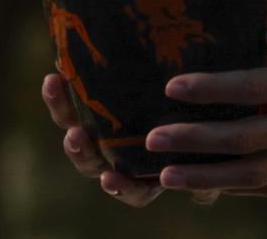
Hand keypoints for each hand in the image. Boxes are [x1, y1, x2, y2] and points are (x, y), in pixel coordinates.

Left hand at [40, 74, 219, 205]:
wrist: (201, 90)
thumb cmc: (211, 128)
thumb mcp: (210, 153)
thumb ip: (205, 171)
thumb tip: (205, 192)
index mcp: (149, 175)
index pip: (133, 191)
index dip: (121, 188)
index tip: (111, 179)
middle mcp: (122, 158)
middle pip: (95, 164)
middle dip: (82, 153)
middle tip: (76, 138)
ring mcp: (105, 132)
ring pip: (77, 132)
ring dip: (63, 113)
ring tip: (56, 88)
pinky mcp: (96, 103)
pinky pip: (72, 102)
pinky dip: (60, 93)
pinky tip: (54, 74)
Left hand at [145, 21, 266, 195]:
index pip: (259, 88)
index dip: (214, 89)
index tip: (173, 87)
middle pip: (248, 140)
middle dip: (197, 143)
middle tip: (151, 141)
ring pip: (259, 174)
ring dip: (210, 177)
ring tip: (166, 178)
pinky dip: (243, 188)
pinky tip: (216, 185)